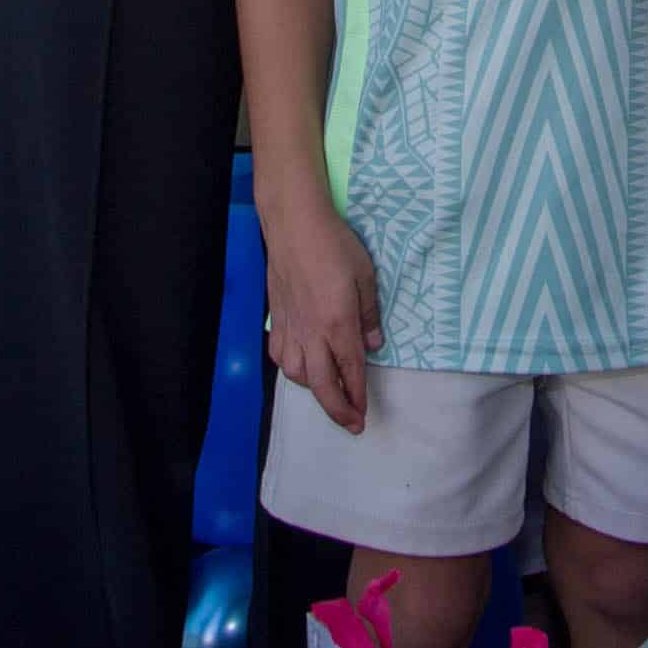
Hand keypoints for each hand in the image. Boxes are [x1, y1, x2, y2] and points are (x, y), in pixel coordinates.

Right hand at [262, 194, 380, 430]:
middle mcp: (311, 332)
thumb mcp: (366, 276)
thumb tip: (373, 344)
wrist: (294, 224)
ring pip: (296, 374)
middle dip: (336, 409)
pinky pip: (280, 355)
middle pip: (320, 384)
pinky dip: (292, 368)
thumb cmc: (335, 245)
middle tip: (350, 423)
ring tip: (328, 389)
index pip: (350, 371)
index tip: (363, 416)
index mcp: (338, 323)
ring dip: (313, 389)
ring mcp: (290, 326)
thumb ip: (369, 315)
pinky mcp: (275, 317)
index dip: (357, 397)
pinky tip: (302, 364)